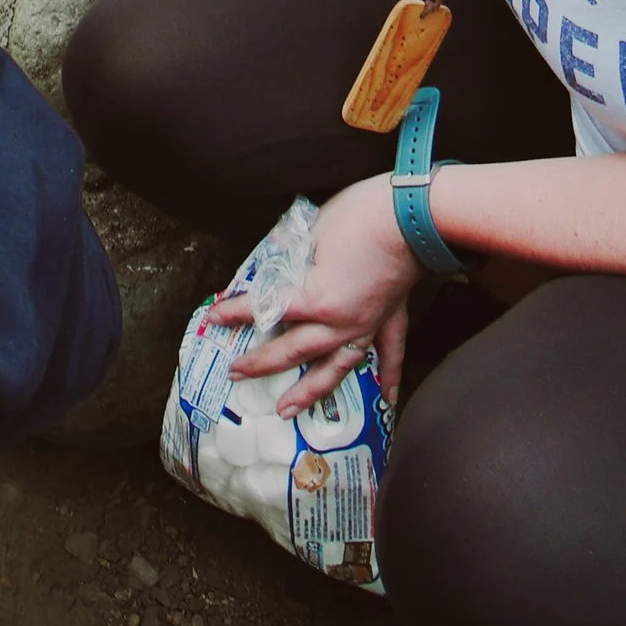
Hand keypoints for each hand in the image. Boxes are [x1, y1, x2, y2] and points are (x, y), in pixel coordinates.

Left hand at [215, 174, 419, 412]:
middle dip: (260, 363)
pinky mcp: (389, 318)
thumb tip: (272, 270)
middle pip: (293, 351)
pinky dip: (389, 378)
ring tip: (287, 410)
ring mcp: (366, 325)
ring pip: (334, 368)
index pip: (265, 311)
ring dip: (309, 391)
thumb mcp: (310, 233)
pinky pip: (390, 355)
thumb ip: (289, 259)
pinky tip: (388, 400)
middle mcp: (339, 323)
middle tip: (236, 374)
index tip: (214, 317)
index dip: (235, 313)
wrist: (412, 214)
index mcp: (316, 301)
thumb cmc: (360, 216)